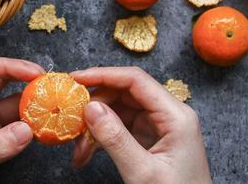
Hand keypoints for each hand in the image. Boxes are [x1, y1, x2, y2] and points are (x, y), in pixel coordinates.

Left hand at [0, 56, 43, 183]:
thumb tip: (27, 129)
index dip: (9, 66)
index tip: (34, 72)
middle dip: (23, 78)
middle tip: (49, 83)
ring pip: (8, 100)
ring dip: (29, 102)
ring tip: (51, 105)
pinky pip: (13, 122)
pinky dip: (29, 122)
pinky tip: (42, 125)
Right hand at [71, 67, 210, 183]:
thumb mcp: (142, 172)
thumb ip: (115, 138)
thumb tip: (90, 107)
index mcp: (176, 115)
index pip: (136, 80)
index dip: (103, 74)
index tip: (75, 79)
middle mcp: (168, 114)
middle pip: (123, 94)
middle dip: (95, 107)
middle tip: (71, 122)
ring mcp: (158, 126)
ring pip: (118, 111)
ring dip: (94, 127)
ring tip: (78, 150)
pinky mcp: (149, 139)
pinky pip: (119, 128)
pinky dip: (101, 139)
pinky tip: (86, 153)